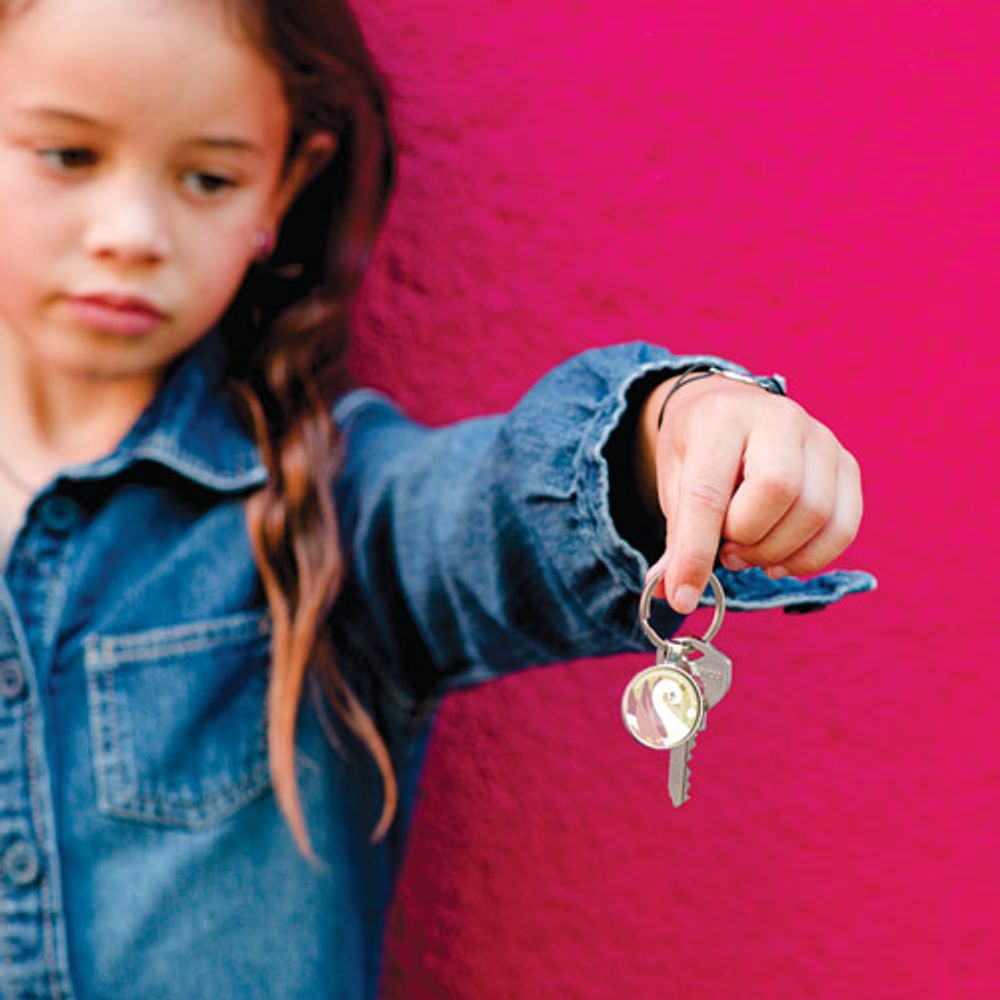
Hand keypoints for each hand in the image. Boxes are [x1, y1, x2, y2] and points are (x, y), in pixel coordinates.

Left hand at [637, 372, 862, 613]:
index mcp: (721, 418)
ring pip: (816, 512)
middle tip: (726, 550)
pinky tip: (779, 559)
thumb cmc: (698, 450)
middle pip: (778, 492)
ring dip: (776, 552)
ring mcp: (819, 438)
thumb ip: (677, 537)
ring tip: (746, 551)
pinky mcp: (845, 464)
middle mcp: (778, 418)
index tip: (682, 594)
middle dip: (747, 540)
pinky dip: (811, 557)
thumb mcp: (674, 482)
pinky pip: (844, 525)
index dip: (695, 552)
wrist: (727, 409)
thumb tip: (672, 594)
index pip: (710, 493)